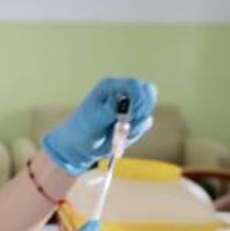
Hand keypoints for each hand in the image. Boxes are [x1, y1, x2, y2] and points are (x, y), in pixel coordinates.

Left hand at [42, 78, 157, 175]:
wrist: (81, 146)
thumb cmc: (82, 130)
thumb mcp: (91, 121)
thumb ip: (106, 112)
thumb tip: (118, 107)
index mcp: (110, 87)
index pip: (134, 84)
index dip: (139, 98)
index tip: (132, 116)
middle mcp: (123, 92)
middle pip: (147, 92)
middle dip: (142, 111)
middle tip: (128, 125)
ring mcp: (131, 105)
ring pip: (147, 110)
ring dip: (137, 124)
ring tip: (119, 133)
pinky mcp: (135, 118)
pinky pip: (145, 123)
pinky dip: (136, 132)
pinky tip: (121, 136)